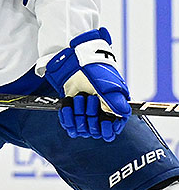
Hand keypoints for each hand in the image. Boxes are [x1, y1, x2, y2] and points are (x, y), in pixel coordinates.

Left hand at [45, 28, 130, 142]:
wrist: (74, 60)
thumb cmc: (94, 69)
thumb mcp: (106, 83)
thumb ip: (115, 99)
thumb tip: (124, 113)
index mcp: (112, 108)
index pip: (112, 130)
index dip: (108, 129)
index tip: (104, 123)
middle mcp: (98, 113)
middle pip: (94, 130)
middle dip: (90, 116)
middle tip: (89, 99)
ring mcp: (84, 112)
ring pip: (81, 128)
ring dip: (77, 114)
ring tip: (78, 97)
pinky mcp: (72, 111)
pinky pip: (68, 124)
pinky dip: (66, 116)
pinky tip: (67, 105)